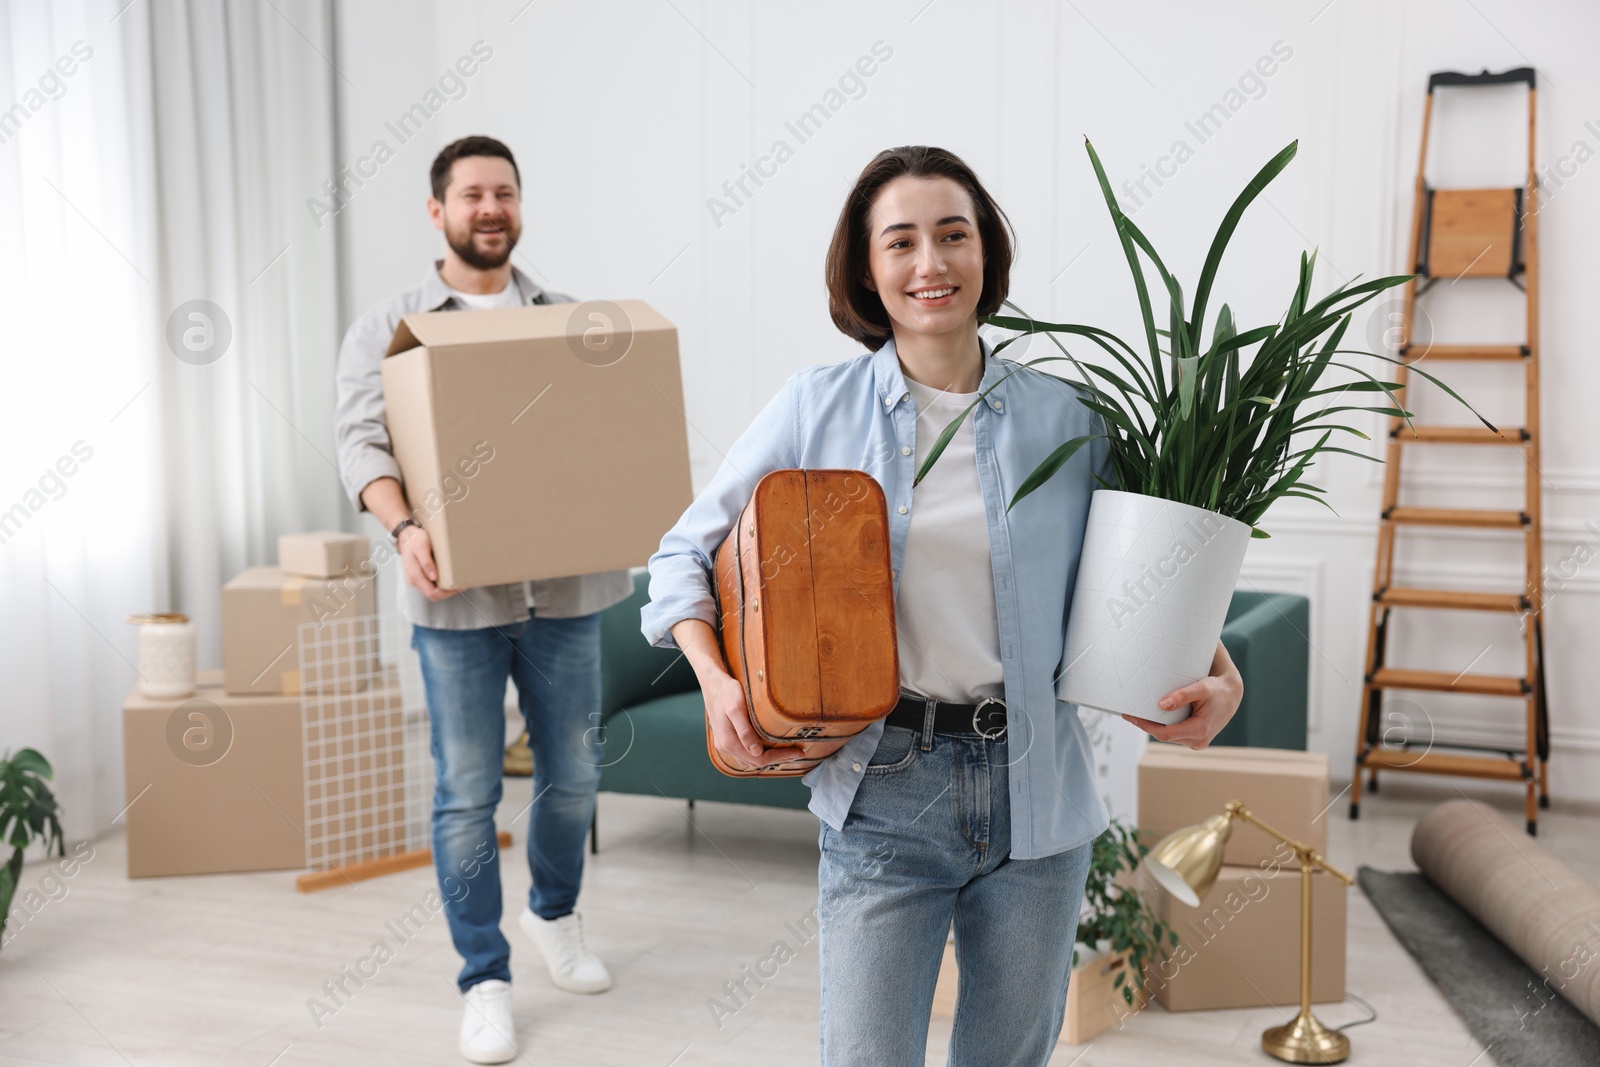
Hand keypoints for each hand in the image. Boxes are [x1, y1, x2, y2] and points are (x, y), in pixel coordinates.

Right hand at [397, 525, 458, 601]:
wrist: (407, 537)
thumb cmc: (415, 540)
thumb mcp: (421, 547)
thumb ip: (426, 562)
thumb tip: (434, 578)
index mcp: (414, 575)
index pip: (432, 593)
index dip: (447, 593)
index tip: (460, 586)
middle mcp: (414, 581)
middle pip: (434, 596)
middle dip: (449, 593)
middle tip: (462, 585)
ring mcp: (416, 580)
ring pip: (433, 592)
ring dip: (446, 590)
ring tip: (458, 582)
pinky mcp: (420, 577)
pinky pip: (431, 586)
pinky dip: (441, 585)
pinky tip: (450, 578)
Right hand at [702, 668, 806, 770]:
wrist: (713, 684)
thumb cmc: (727, 692)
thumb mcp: (737, 708)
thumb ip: (745, 731)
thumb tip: (756, 751)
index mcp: (729, 742)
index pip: (759, 759)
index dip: (779, 758)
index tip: (797, 752)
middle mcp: (726, 747)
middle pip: (756, 762)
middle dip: (778, 759)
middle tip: (797, 753)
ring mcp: (725, 744)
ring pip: (750, 759)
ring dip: (769, 758)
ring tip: (787, 752)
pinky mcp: (727, 739)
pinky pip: (745, 753)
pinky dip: (760, 754)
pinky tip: (770, 747)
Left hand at [1123, 640, 1242, 749]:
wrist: (1231, 695)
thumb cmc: (1216, 690)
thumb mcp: (1201, 688)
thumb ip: (1182, 695)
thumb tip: (1162, 704)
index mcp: (1200, 730)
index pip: (1165, 733)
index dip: (1146, 726)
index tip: (1131, 716)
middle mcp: (1198, 740)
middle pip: (1164, 736)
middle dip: (1145, 726)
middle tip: (1128, 713)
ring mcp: (1197, 742)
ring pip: (1168, 737)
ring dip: (1152, 727)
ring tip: (1135, 714)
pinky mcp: (1194, 739)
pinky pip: (1174, 735)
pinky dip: (1162, 727)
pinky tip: (1150, 718)